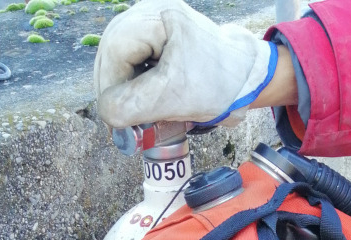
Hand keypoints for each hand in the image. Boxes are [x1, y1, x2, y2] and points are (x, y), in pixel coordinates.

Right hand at [94, 0, 276, 127]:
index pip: (115, 49)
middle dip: (113, 86)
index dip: (110, 85)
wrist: (244, 78)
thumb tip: (106, 112)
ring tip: (129, 111)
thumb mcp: (173, 97)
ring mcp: (150, 21)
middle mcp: (149, 11)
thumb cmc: (215, 84)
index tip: (118, 116)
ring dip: (120, 86)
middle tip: (119, 118)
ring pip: (117, 55)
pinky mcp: (153, 35)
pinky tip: (138, 99)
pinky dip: (129, 81)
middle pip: (111, 50)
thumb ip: (133, 105)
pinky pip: (129, 57)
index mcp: (157, 17)